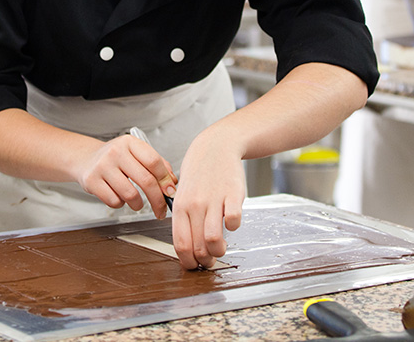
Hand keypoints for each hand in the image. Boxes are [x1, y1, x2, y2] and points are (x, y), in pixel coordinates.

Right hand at [74, 134, 176, 218]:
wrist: (86, 159)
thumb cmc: (116, 158)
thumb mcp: (136, 153)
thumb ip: (156, 165)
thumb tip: (172, 183)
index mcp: (130, 143)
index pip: (154, 161)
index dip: (165, 180)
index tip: (171, 192)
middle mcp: (116, 152)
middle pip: (146, 180)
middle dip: (158, 200)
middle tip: (161, 209)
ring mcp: (102, 166)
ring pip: (130, 194)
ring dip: (138, 205)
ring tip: (137, 203)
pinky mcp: (92, 181)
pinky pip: (114, 201)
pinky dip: (121, 204)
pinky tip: (118, 196)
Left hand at [171, 133, 246, 269]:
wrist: (216, 147)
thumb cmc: (199, 173)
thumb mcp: (183, 194)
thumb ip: (184, 219)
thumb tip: (187, 248)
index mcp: (180, 207)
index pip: (180, 244)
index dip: (188, 261)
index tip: (194, 265)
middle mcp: (195, 204)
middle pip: (198, 247)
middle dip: (205, 261)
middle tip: (210, 259)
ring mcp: (214, 199)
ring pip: (213, 239)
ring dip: (219, 251)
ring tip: (221, 248)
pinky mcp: (233, 194)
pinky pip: (233, 220)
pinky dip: (233, 228)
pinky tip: (231, 223)